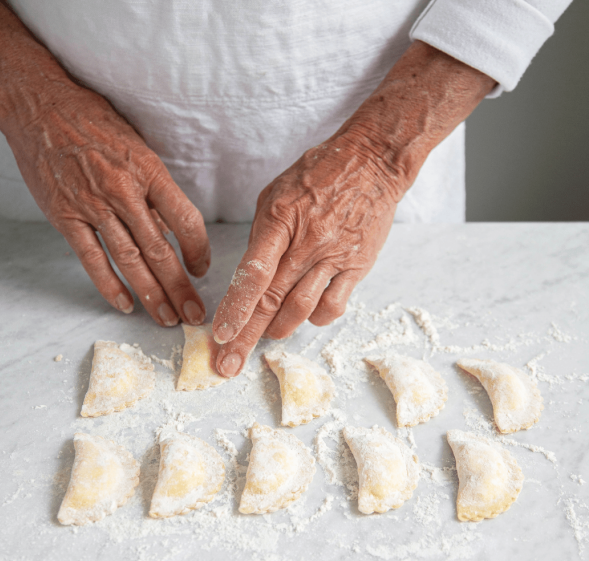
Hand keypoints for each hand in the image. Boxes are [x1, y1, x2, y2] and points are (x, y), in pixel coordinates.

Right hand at [7, 84, 209, 325]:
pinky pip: (92, 259)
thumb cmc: (95, 123)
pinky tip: (125, 304)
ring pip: (130, 260)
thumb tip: (173, 229)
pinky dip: (109, 285)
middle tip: (194, 314)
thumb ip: (156, 190)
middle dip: (181, 287)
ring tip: (167, 318)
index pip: (186, 220)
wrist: (41, 105)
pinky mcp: (66, 217)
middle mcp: (124, 192)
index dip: (199, 250)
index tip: (202, 269)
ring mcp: (93, 206)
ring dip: (152, 294)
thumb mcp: (139, 148)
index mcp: (149, 171)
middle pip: (160, 250)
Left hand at [212, 128, 398, 375]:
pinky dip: (315, 319)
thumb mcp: (276, 193)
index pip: (252, 275)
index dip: (235, 309)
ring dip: (278, 330)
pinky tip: (306, 316)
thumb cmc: (318, 174)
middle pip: (271, 300)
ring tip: (266, 338)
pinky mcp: (357, 266)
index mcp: (281, 220)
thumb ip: (263, 237)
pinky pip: (334, 305)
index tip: (220, 336)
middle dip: (245, 338)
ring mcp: (335, 257)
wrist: (373, 162)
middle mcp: (308, 243)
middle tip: (228, 365)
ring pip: (301, 309)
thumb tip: (251, 276)